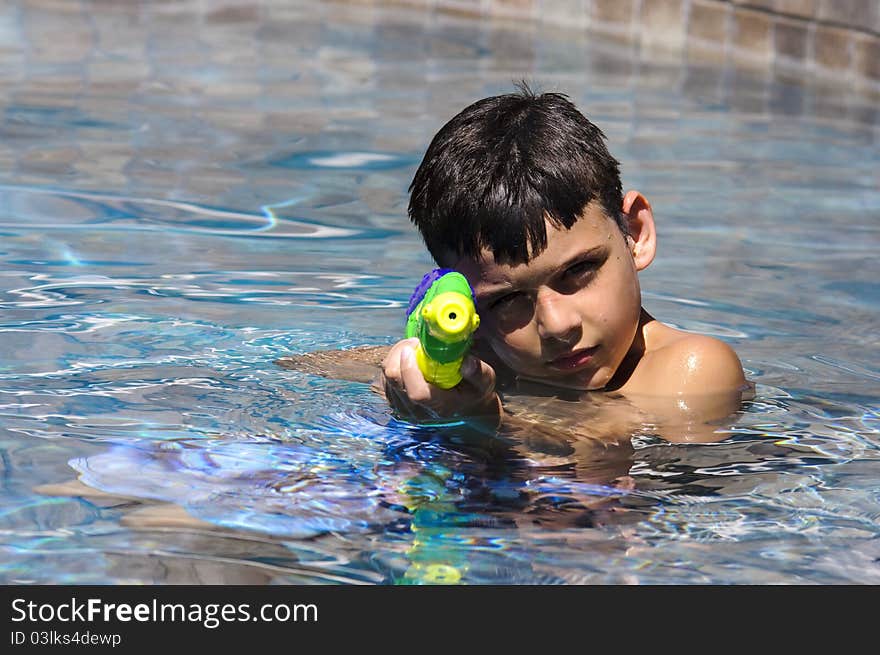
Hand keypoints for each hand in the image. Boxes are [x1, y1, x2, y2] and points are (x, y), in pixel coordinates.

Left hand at [379, 338, 499, 423]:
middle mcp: (418, 411)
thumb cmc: (473, 391)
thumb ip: (478, 372)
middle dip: (401, 355)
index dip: (410, 369)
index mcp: (441, 406)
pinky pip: (385, 377)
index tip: (414, 346)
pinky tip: (409, 358)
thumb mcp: (485, 381)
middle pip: (395, 381)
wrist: (463, 406)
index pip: (418, 393)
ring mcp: (404, 408)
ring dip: (397, 356)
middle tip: (416, 342)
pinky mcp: (395, 401)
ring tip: (415, 348)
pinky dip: (394, 362)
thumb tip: (466, 363)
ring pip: (387, 377)